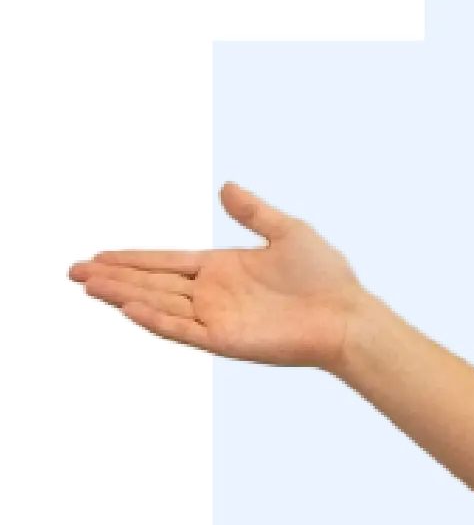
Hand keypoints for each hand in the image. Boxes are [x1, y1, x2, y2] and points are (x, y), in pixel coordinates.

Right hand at [67, 180, 369, 371]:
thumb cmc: (325, 276)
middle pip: (152, 282)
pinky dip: (156, 316)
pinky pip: (183, 327)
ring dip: (124, 293)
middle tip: (74, 271)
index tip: (97, 254)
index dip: (132, 258)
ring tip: (89, 283)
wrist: (348, 314)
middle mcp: (212, 293)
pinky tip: (130, 305)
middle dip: (114, 276)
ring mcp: (216, 317)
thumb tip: (225, 185)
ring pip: (158, 303)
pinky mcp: (226, 339)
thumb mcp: (287, 231)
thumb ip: (253, 212)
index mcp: (223, 268)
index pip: (166, 261)